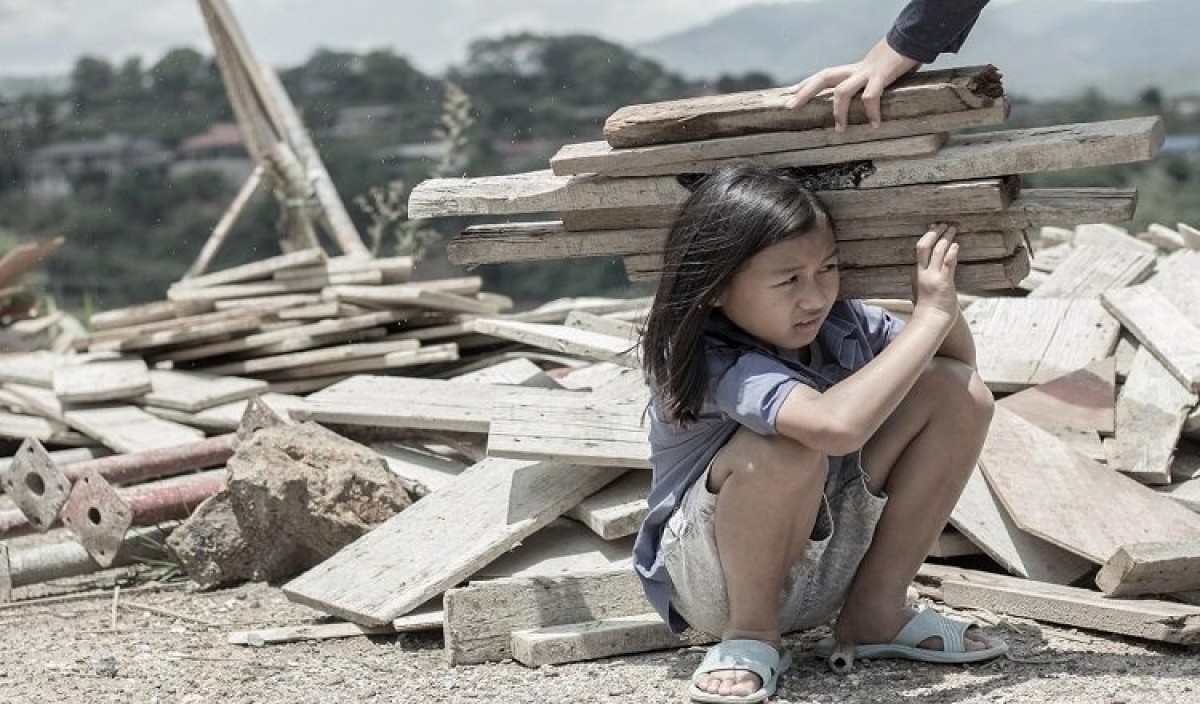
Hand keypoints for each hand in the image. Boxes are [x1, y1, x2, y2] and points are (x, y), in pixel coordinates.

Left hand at [783, 39, 919, 131]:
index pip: (823, 76)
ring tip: (841, 130)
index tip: (788, 96)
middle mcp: (856, 70)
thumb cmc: (898, 58)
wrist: (914, 38)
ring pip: (842, 91)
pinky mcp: (882, 75)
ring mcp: (867, 72)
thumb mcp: (877, 71)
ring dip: (839, 112)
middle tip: (790, 107)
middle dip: (805, 92)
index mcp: (853, 70)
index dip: (805, 85)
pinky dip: (871, 112)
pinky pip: (871, 96)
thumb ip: (868, 83)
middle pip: (823, 78)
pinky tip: (874, 124)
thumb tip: (865, 100)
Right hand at [912, 223, 959, 324]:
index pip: (919, 250)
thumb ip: (926, 280)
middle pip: (924, 246)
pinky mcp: (944, 282)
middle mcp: (924, 273)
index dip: (927, 237)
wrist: (931, 321)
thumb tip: (931, 272)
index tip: (933, 228)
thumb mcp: (922, 291)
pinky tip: (956, 244)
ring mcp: (933, 277)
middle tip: (943, 224)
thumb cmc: (928, 309)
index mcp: (918, 274)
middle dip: (934, 233)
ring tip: (952, 229)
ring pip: (937, 251)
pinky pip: (947, 263)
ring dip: (946, 238)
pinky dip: (951, 252)